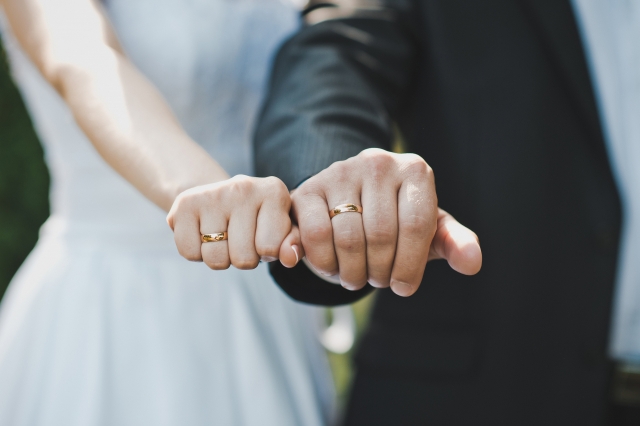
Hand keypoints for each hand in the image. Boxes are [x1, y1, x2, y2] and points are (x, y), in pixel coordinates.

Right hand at [167, 175, 299, 269]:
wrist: (220, 198)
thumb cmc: (260, 221)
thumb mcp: (283, 230)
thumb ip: (294, 244)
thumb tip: (290, 258)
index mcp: (274, 191)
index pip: (271, 248)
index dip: (267, 253)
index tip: (264, 236)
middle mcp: (244, 186)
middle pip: (243, 259)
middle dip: (243, 258)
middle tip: (241, 238)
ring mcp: (212, 193)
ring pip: (216, 259)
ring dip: (220, 258)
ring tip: (224, 236)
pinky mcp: (185, 203)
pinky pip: (189, 253)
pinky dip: (196, 252)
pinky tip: (203, 233)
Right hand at [291, 148, 481, 295]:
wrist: (349, 206)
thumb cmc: (397, 223)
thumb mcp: (429, 232)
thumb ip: (453, 243)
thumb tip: (472, 263)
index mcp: (415, 171)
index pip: (416, 225)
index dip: (409, 265)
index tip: (402, 288)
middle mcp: (378, 162)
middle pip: (381, 234)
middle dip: (380, 271)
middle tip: (378, 281)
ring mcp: (340, 172)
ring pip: (348, 238)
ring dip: (353, 272)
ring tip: (357, 278)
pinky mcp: (309, 188)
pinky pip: (317, 235)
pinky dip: (325, 262)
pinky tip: (334, 267)